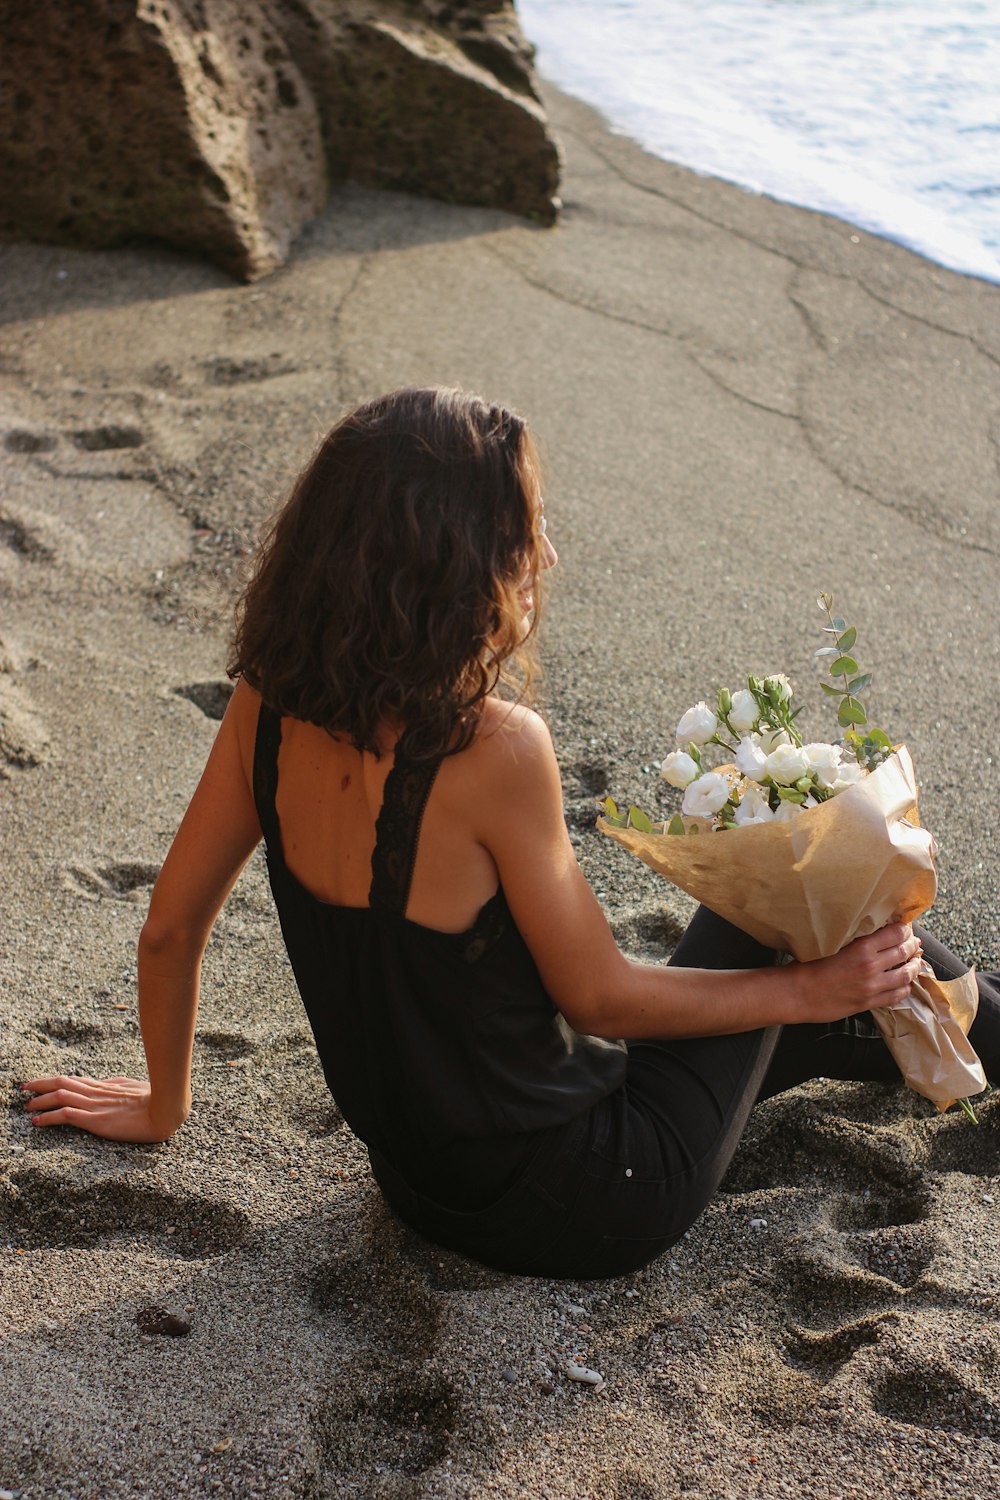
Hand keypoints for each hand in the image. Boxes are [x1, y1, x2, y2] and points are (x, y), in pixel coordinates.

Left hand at [20, 1075, 186, 1141]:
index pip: (74, 1080)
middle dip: (40, 1085)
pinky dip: (48, 1118)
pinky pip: (66, 1115)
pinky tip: (37, 1122)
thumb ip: (119, 1086)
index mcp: (106, 1086)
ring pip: (60, 1097)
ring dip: (40, 1101)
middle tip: (24, 1088)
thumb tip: (109, 1082)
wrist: (167, 1109)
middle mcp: (97, 1093)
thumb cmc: (157, 1100)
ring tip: (27, 1107)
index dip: (54, 1081)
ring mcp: (96, 1106)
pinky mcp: (97, 1121)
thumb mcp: (135, 1089)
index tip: (39, 1083)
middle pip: (62, 1083)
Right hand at [792, 924, 922, 1022]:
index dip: (904, 929)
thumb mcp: (832, 943)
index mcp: (861, 947)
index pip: (895, 934)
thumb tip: (871, 932)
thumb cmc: (807, 965)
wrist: (797, 993)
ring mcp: (871, 986)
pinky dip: (906, 988)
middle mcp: (870, 966)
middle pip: (904, 952)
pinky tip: (906, 984)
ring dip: (914, 966)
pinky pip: (896, 996)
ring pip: (906, 975)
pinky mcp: (868, 1003)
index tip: (905, 927)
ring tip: (916, 961)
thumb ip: (854, 939)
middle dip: (912, 945)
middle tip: (914, 942)